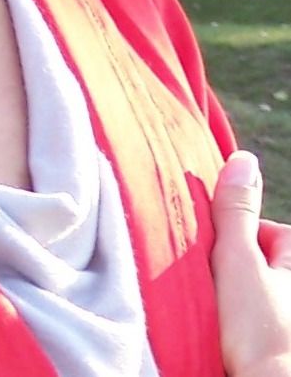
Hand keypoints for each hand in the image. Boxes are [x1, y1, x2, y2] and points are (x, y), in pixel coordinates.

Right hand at [212, 150, 290, 376]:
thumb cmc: (258, 331)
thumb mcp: (238, 260)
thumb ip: (236, 211)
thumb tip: (244, 159)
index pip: (272, 234)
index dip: (242, 240)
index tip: (223, 260)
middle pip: (268, 268)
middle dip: (244, 274)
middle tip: (222, 291)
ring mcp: (289, 319)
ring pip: (264, 300)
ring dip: (245, 305)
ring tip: (226, 320)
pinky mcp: (281, 346)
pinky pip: (263, 328)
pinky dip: (249, 331)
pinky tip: (233, 339)